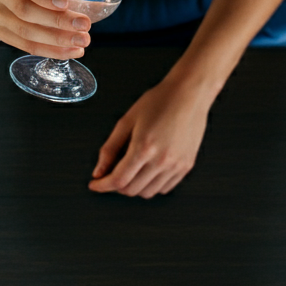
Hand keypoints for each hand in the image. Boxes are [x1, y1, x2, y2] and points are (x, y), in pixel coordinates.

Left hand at [88, 79, 211, 198]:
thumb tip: (99, 172)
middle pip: (132, 190)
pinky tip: (147, 171)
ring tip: (131, 170)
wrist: (189, 93)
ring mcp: (176, 165)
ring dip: (134, 187)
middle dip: (116, 185)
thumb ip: (110, 148)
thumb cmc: (159, 101)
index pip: (118, 180)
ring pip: (148, 192)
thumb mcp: (128, 120)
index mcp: (144, 147)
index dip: (103, 185)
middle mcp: (161, 160)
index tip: (95, 184)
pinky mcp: (186, 166)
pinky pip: (164, 188)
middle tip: (111, 174)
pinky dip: (152, 185)